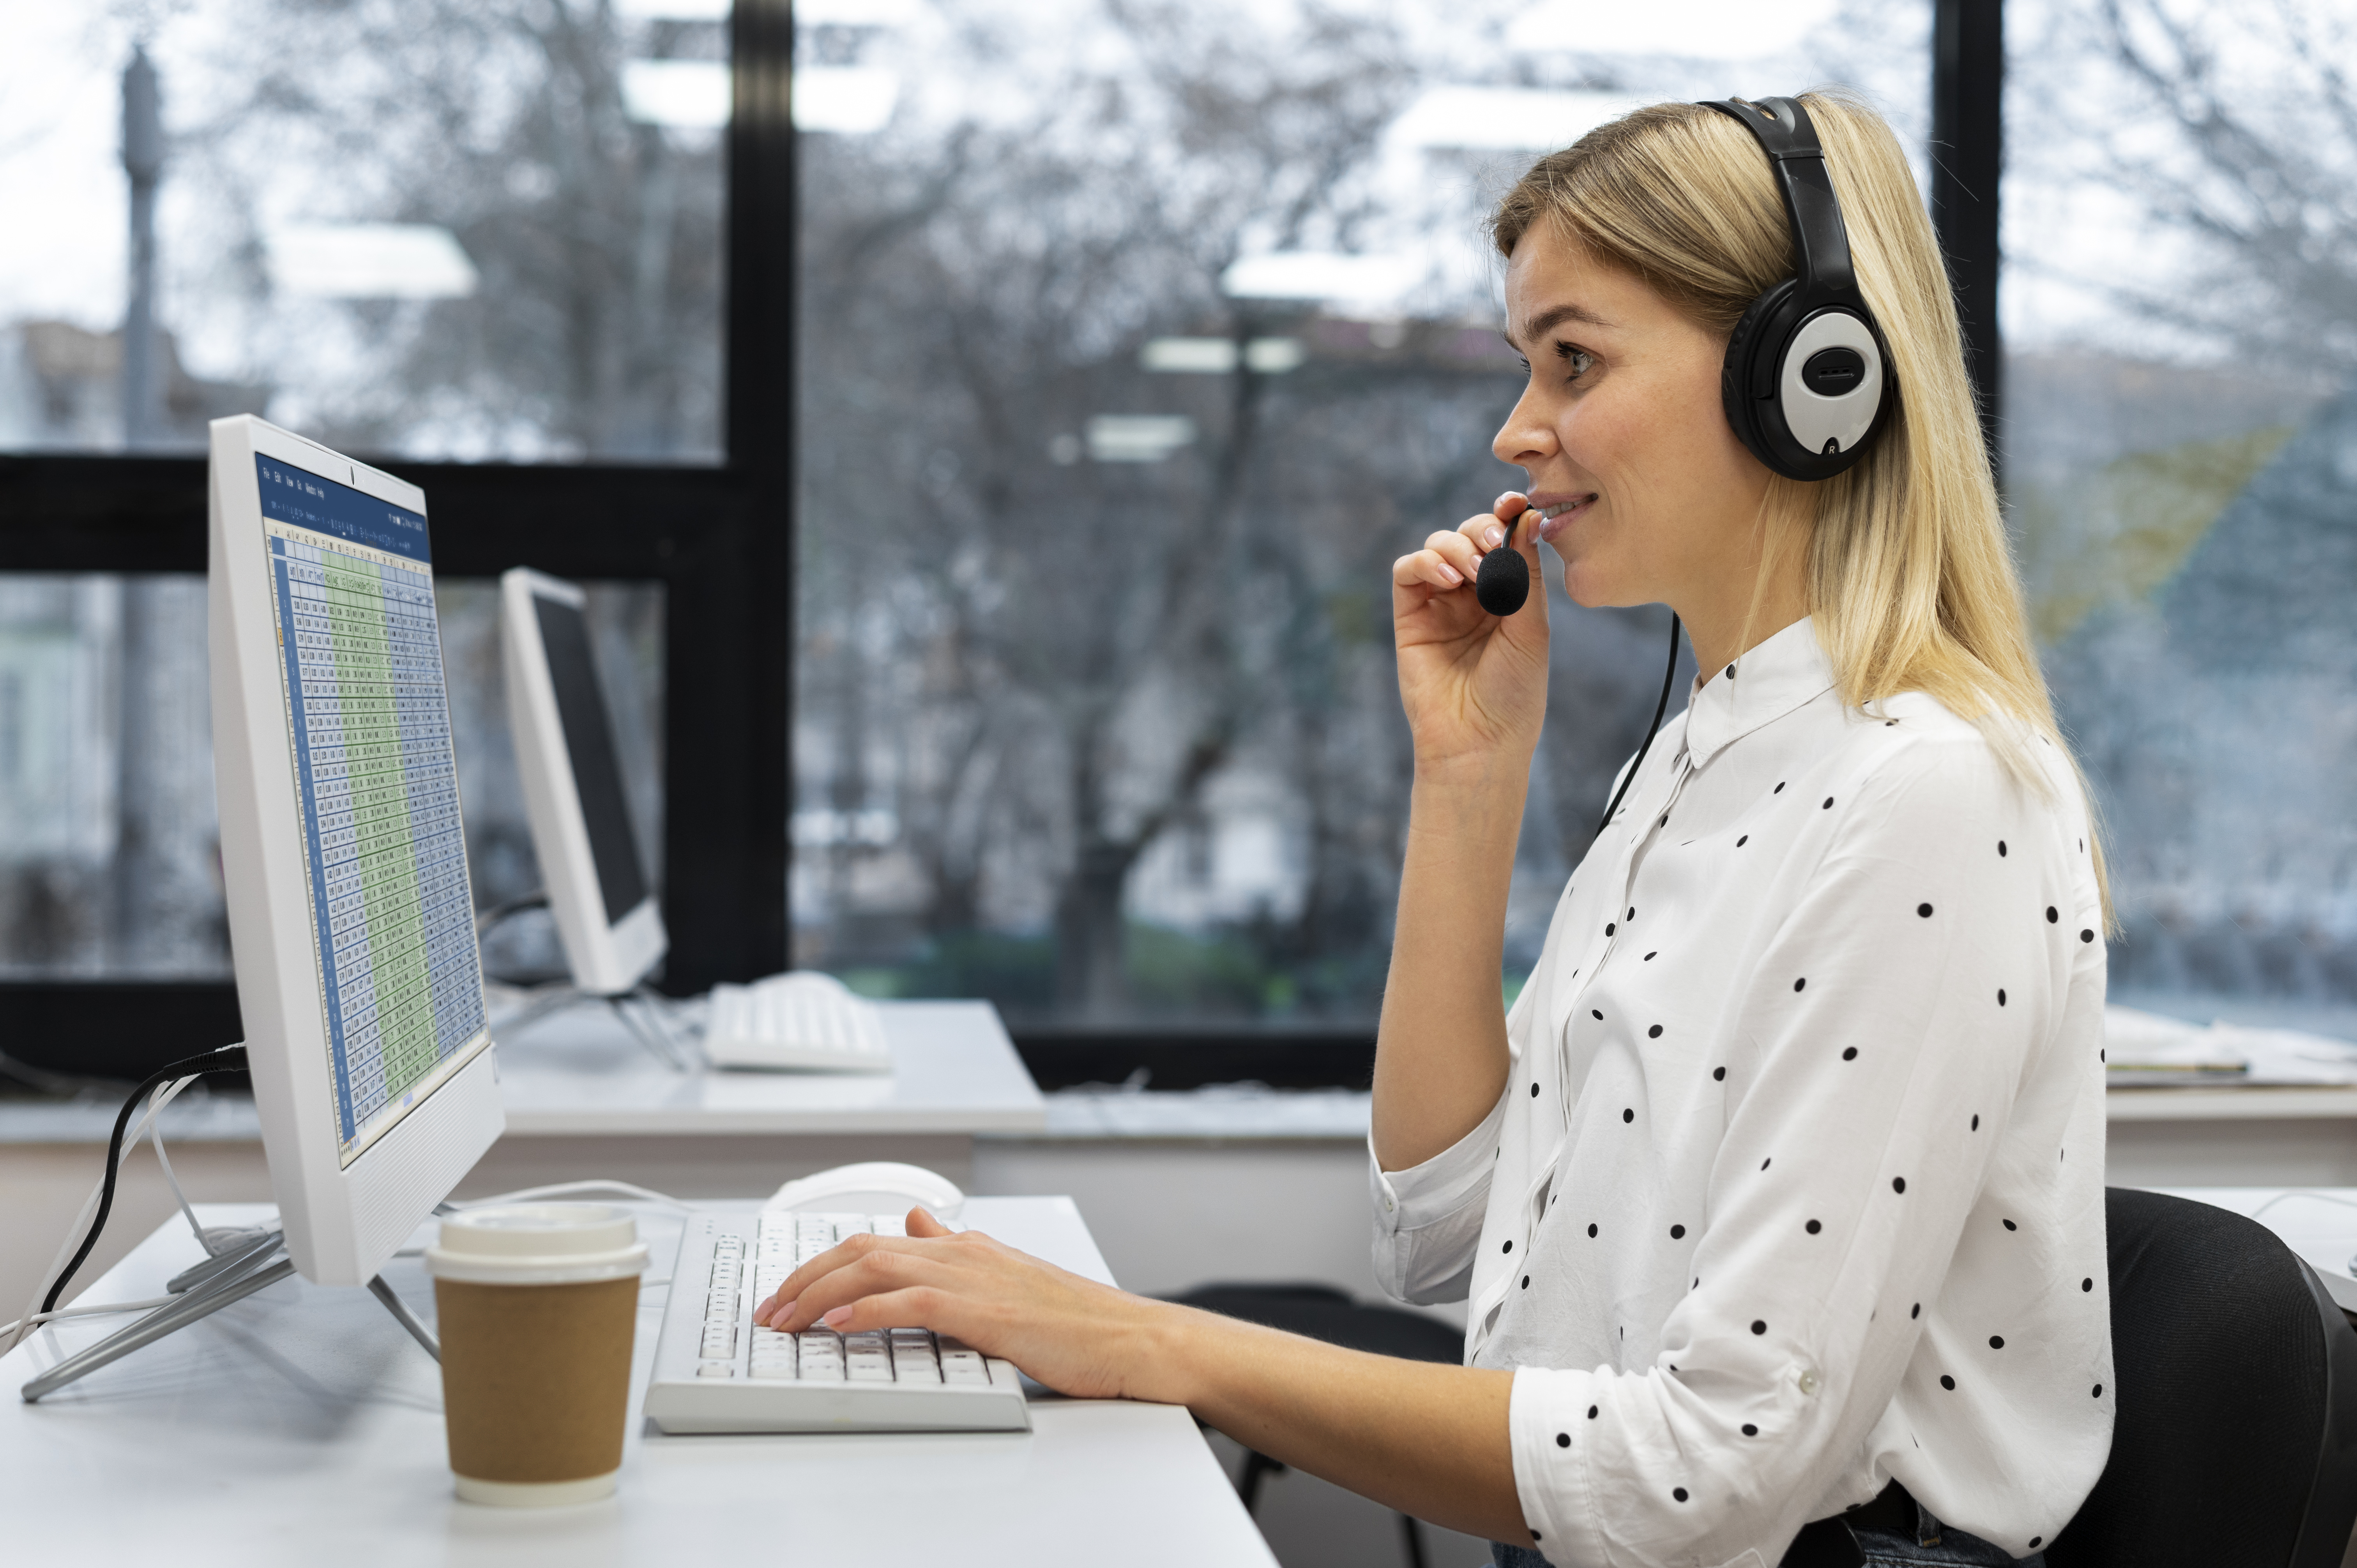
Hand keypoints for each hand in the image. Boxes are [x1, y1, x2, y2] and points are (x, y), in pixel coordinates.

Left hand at [749, 1208, 1184, 1401]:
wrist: (1131, 1337)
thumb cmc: (1076, 1320)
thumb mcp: (1006, 1277)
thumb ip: (955, 1253)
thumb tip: (916, 1225)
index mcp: (967, 1246)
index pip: (877, 1241)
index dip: (823, 1263)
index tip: (791, 1292)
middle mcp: (963, 1252)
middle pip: (861, 1247)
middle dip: (804, 1275)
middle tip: (770, 1309)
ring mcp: (972, 1277)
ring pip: (873, 1265)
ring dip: (818, 1291)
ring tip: (784, 1318)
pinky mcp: (983, 1309)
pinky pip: (907, 1301)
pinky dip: (862, 1308)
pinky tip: (834, 1323)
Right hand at [1391, 491, 1549, 769]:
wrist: (1479, 741)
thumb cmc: (1513, 693)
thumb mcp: (1531, 628)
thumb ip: (1525, 573)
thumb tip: (1526, 518)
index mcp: (1510, 594)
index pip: (1505, 540)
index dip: (1507, 515)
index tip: (1515, 502)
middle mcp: (1474, 594)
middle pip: (1471, 534)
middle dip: (1482, 528)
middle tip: (1495, 543)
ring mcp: (1440, 603)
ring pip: (1439, 545)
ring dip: (1457, 546)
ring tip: (1473, 573)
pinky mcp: (1409, 617)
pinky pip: (1408, 571)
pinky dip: (1426, 562)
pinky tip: (1448, 578)